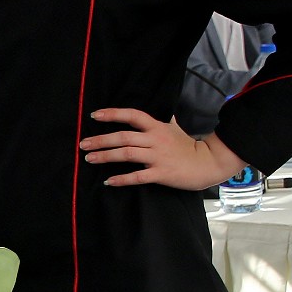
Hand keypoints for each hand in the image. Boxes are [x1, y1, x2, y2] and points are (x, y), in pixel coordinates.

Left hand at [81, 109, 247, 189]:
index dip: (113, 114)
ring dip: (106, 156)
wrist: (208, 163)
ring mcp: (158, 157)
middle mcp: (155, 140)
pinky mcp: (161, 173)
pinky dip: (122, 179)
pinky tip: (109, 181)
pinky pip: (138, 176)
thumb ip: (165, 120)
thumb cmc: (189, 146)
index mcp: (157, 127)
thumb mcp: (175, 128)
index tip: (94, 115)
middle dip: (101, 140)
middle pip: (123, 137)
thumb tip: (164, 110)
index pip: (132, 115)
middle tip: (83, 144)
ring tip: (89, 159)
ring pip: (127, 154)